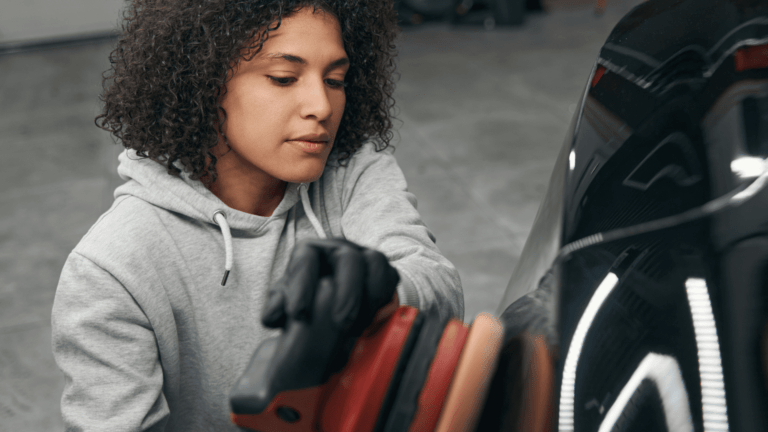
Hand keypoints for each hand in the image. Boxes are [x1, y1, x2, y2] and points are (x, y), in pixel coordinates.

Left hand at [262, 238, 399, 334]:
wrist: (332, 303)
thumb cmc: (305, 300)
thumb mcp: (285, 303)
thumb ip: (276, 308)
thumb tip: (273, 315)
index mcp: (309, 251)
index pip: (306, 258)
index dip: (302, 285)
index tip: (298, 314)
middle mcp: (337, 248)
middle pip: (348, 257)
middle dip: (346, 291)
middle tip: (340, 322)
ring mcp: (362, 255)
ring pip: (375, 261)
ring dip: (369, 295)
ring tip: (358, 324)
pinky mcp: (382, 269)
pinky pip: (390, 276)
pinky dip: (383, 297)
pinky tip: (371, 319)